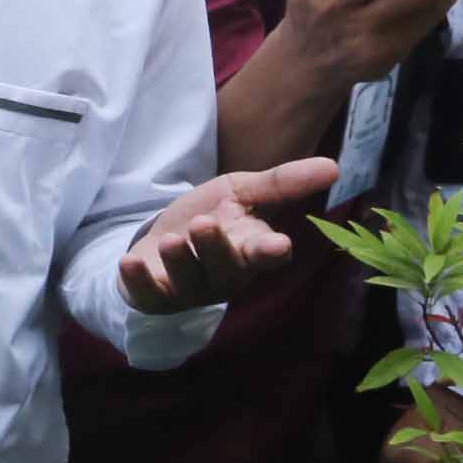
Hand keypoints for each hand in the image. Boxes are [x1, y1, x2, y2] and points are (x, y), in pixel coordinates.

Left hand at [118, 159, 337, 313]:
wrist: (163, 236)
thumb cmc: (213, 217)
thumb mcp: (242, 192)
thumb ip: (282, 183)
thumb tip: (334, 166)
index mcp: (250, 250)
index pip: (266, 255)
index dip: (270, 251)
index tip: (277, 245)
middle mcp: (224, 275)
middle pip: (226, 268)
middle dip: (215, 249)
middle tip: (203, 225)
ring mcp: (190, 288)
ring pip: (189, 282)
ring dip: (180, 261)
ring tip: (170, 240)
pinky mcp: (155, 296)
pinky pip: (148, 295)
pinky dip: (138, 281)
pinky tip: (128, 262)